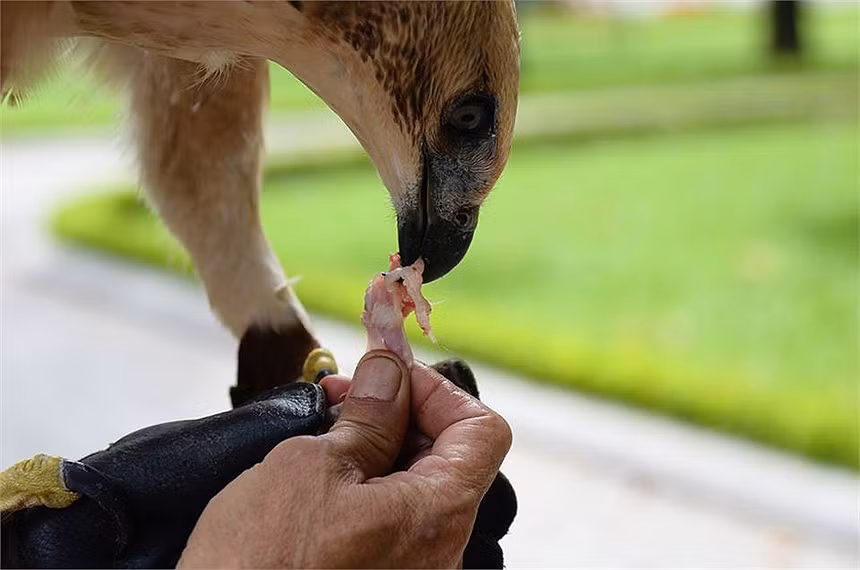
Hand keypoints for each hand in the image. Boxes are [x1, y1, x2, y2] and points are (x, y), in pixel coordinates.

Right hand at [178, 350, 512, 568]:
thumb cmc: (262, 564)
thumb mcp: (313, 467)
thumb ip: (368, 414)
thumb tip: (392, 370)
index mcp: (438, 515)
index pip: (482, 430)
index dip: (436, 391)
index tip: (384, 376)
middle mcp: (439, 551)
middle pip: (448, 455)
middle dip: (397, 412)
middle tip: (340, 394)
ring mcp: (410, 569)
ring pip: (414, 484)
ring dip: (373, 445)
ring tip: (320, 433)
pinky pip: (388, 517)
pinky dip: (361, 484)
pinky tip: (314, 475)